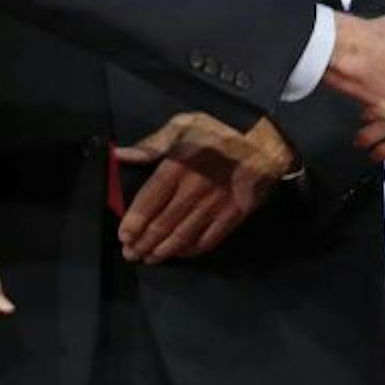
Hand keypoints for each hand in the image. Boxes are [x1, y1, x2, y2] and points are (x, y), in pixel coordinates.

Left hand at [114, 112, 293, 263]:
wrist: (264, 139)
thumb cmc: (219, 128)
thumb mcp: (182, 125)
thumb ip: (150, 145)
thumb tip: (120, 155)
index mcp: (178, 166)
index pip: (149, 201)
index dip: (134, 222)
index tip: (124, 236)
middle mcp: (194, 190)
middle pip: (162, 223)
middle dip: (143, 242)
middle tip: (131, 254)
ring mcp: (215, 205)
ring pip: (183, 236)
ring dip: (163, 250)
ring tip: (150, 258)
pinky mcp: (234, 215)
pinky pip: (208, 239)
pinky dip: (191, 250)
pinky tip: (180, 253)